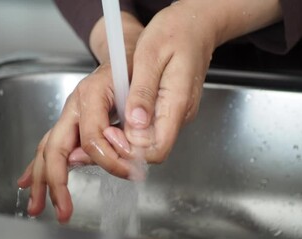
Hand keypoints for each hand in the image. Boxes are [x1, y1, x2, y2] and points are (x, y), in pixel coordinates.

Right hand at [17, 12, 143, 222]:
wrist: (125, 54)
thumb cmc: (134, 69)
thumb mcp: (141, 88)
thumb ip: (132, 118)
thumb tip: (118, 150)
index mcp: (91, 94)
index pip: (93, 138)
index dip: (111, 159)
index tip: (131, 172)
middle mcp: (74, 105)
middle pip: (56, 147)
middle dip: (56, 181)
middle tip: (62, 208)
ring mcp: (69, 114)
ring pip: (47, 149)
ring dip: (41, 179)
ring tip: (35, 205)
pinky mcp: (70, 121)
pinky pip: (50, 145)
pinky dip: (39, 165)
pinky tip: (29, 181)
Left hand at [123, 0, 281, 162]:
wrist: (196, 25)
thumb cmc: (175, 33)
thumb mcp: (150, 55)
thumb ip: (143, 92)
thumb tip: (135, 124)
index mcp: (177, 103)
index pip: (157, 149)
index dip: (131, 150)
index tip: (110, 133)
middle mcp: (180, 114)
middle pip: (153, 150)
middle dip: (126, 147)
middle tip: (105, 128)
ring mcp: (178, 113)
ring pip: (151, 142)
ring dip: (128, 137)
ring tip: (112, 120)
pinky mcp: (173, 109)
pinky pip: (152, 129)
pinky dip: (135, 127)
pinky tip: (124, 113)